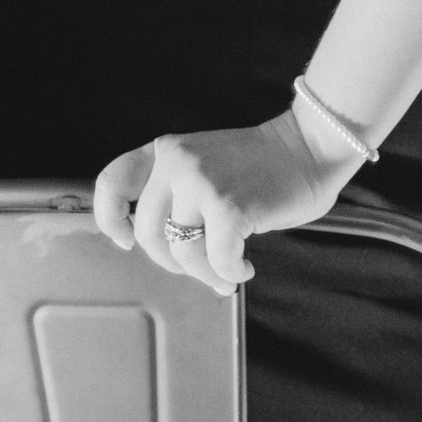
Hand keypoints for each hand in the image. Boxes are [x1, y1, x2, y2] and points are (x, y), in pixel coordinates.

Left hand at [93, 111, 346, 294]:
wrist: (310, 147)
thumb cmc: (262, 166)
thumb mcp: (205, 166)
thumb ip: (180, 194)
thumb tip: (167, 251)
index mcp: (165, 151)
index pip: (112, 182)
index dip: (111, 219)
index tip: (125, 240)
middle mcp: (175, 162)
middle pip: (148, 234)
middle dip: (173, 262)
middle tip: (202, 267)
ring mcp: (201, 183)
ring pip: (182, 252)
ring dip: (205, 274)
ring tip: (227, 274)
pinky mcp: (229, 207)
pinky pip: (217, 260)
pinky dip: (230, 274)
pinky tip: (244, 269)